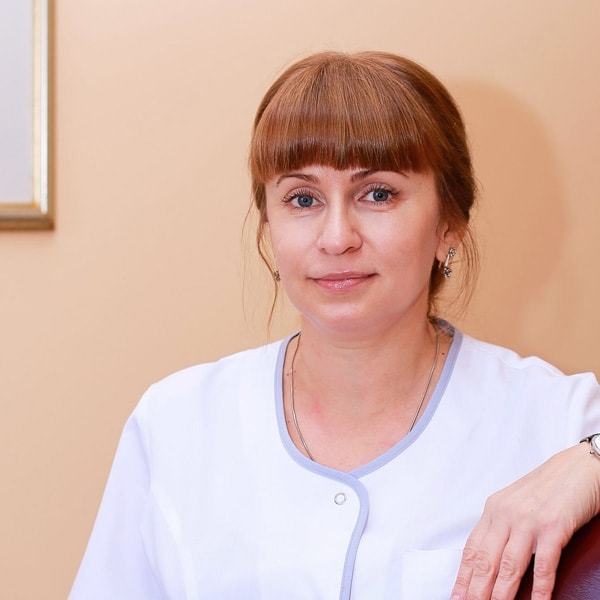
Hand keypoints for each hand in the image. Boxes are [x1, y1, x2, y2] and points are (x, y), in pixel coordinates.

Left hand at [450, 442, 599, 599]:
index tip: (456, 595)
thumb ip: (502, 528)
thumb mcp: (516, 505)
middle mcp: (507, 514)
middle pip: (486, 559)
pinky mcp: (554, 527)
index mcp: (494, 509)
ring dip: (500, 593)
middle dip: (475, 588)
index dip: (463, 575)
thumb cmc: (548, 488)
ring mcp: (529, 521)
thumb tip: (490, 559)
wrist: (578, 467)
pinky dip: (539, 587)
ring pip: (509, 564)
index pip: (473, 548)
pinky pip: (544, 563)